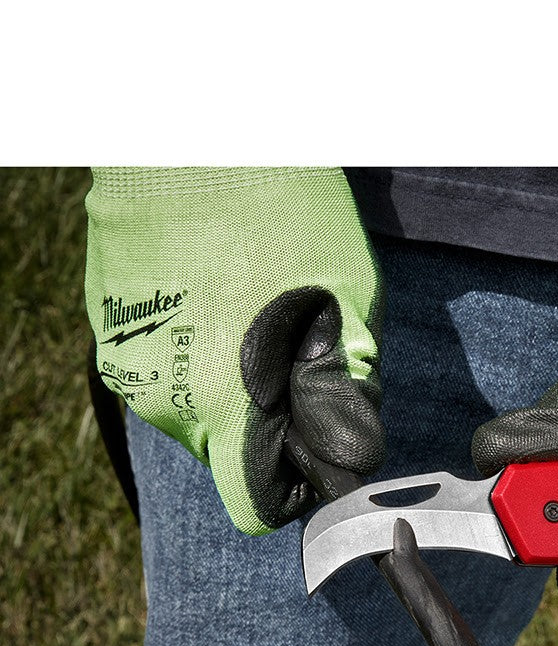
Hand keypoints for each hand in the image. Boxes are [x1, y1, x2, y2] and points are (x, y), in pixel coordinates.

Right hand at [85, 167, 382, 533]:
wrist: (193, 130)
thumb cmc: (284, 211)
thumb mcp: (346, 303)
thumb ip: (346, 392)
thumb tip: (351, 453)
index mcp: (228, 404)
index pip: (254, 504)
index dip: (292, 487)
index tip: (312, 451)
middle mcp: (165, 398)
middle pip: (226, 455)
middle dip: (265, 427)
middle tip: (293, 360)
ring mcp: (127, 361)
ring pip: (193, 411)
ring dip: (228, 385)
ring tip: (251, 315)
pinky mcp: (107, 324)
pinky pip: (162, 366)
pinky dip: (193, 349)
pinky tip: (213, 294)